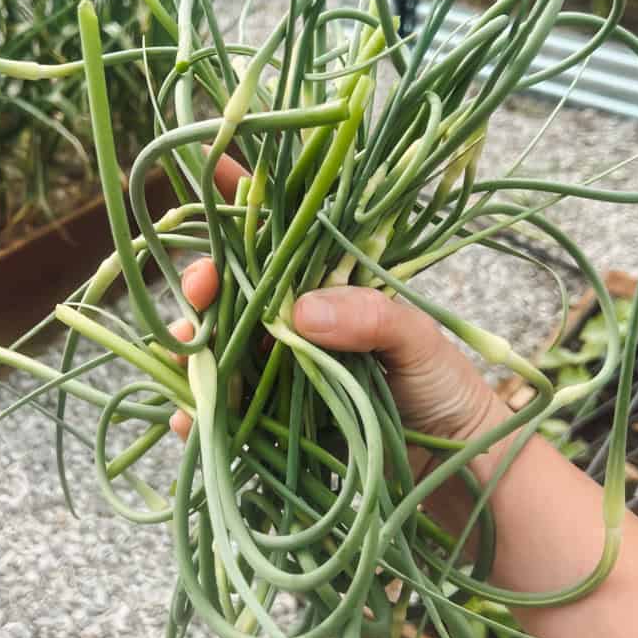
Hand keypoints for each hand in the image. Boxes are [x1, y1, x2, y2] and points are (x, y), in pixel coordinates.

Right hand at [168, 155, 507, 462]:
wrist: (456, 463)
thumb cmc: (445, 385)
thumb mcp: (418, 338)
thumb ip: (371, 317)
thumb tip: (300, 313)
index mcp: (329, 287)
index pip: (278, 237)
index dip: (240, 203)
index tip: (209, 174)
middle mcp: (296, 324)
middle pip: (232, 294)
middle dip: (204, 284)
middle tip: (200, 287)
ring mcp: (281, 373)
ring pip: (218, 351)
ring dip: (191, 349)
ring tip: (182, 354)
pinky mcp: (273, 424)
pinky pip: (227, 413)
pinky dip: (202, 414)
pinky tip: (190, 419)